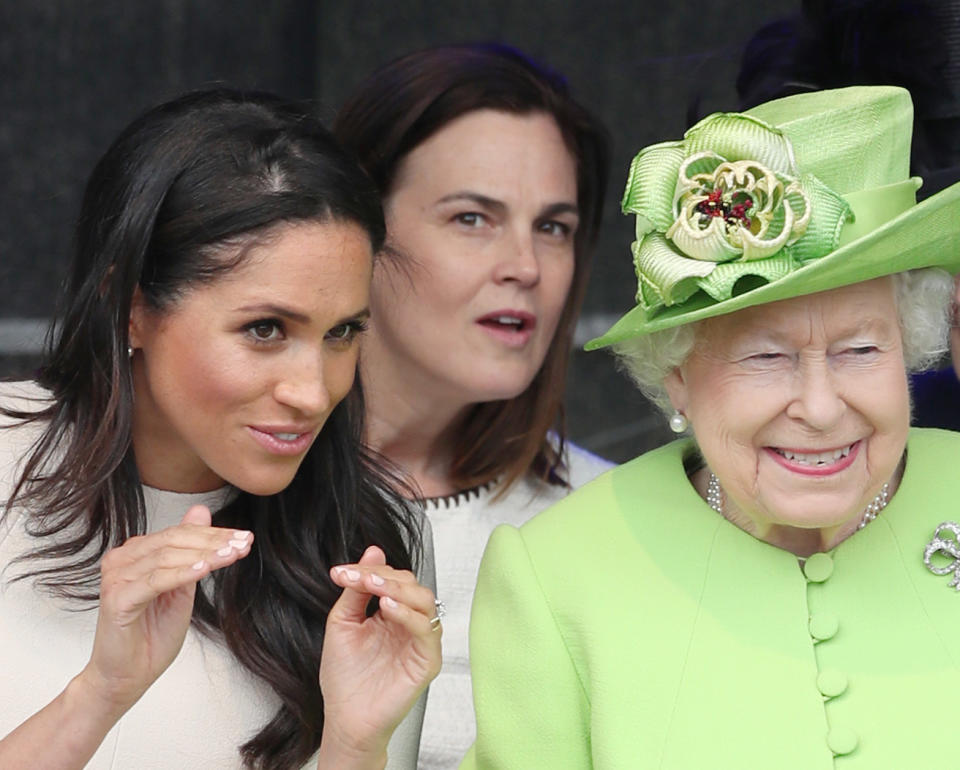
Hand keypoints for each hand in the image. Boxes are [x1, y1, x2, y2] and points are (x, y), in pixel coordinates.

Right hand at [77, 505, 253, 715]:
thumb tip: (201, 511)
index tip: (245, 537)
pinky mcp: (118, 600)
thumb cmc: (152, 634)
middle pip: (174, 540)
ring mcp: (117, 578)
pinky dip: (182, 573)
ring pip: (167, 557)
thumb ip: (191, 551)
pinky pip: (155, 581)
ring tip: (231, 555)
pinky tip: (204, 569)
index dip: (214, 533)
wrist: (127, 676)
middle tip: (243, 544)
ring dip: (204, 555)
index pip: (180, 533)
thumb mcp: (182, 586)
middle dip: (214, 541)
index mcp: (136, 553)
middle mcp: (122, 559)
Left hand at [317, 545, 441, 767]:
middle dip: (384, 576)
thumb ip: (357, 589)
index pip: (391, 578)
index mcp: (390, 613)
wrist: (346, 718)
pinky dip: (409, 615)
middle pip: (411, 584)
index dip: (368, 570)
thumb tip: (373, 551)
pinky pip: (427, 630)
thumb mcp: (343, 623)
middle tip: (359, 578)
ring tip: (375, 589)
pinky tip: (388, 609)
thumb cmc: (344, 677)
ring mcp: (420, 641)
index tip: (340, 572)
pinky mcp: (427, 660)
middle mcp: (408, 623)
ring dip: (399, 589)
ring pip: (425, 600)